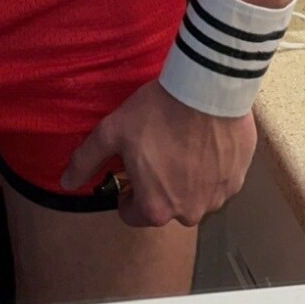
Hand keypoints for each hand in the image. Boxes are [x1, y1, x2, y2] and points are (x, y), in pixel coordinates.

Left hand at [59, 79, 256, 228]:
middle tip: (158, 150)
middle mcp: (189, 212)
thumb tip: (66, 182)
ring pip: (194, 194)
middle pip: (165, 206)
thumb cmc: (158, 113)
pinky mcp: (238, 179)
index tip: (132, 168)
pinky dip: (211, 167)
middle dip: (159, 185)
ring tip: (182, 143)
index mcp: (155, 208)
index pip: (132, 214)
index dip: (128, 191)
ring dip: (187, 178)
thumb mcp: (112, 132)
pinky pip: (218, 181)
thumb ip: (86, 161)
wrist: (207, 89)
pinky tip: (204, 141)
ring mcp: (218, 197)